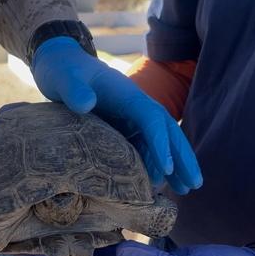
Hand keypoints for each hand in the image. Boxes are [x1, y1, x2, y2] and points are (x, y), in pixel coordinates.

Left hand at [32, 37, 202, 192]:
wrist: (60, 65)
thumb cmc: (62, 71)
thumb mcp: (64, 78)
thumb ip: (74, 90)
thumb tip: (86, 103)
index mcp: (127, 94)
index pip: (151, 120)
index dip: (160, 144)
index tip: (167, 168)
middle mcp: (135, 106)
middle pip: (167, 131)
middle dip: (182, 157)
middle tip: (194, 184)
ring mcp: (131, 117)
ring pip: (160, 141)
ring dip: (175, 164)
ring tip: (185, 190)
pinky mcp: (123, 127)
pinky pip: (144, 147)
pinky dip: (155, 164)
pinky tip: (159, 184)